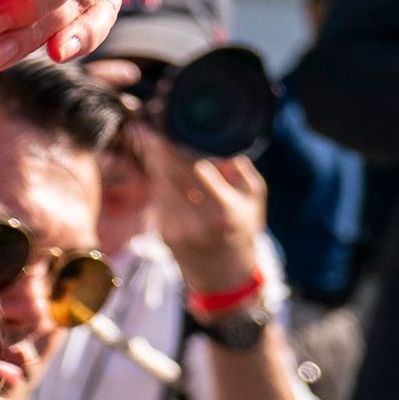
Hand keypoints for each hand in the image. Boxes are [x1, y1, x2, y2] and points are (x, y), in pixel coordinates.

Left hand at [139, 128, 271, 294]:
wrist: (222, 275)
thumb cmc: (243, 229)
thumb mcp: (254, 197)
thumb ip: (237, 168)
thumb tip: (216, 141)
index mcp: (222, 211)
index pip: (194, 170)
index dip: (177, 147)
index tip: (167, 127)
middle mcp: (195, 221)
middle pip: (169, 175)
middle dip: (155, 148)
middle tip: (144, 124)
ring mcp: (175, 229)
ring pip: (159, 185)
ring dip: (151, 160)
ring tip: (145, 135)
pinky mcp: (161, 232)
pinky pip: (158, 197)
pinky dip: (155, 177)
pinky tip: (154, 160)